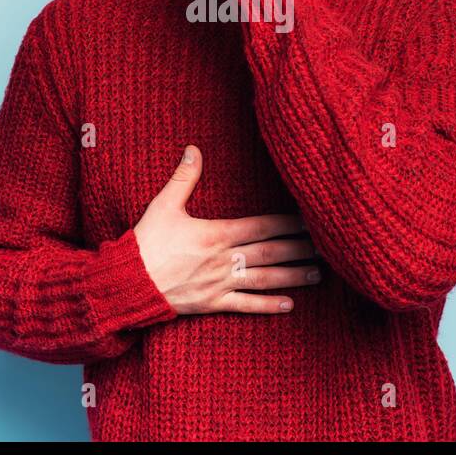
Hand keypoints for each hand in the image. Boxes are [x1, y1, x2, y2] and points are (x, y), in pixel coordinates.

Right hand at [134, 146, 322, 314]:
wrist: (127, 284)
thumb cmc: (145, 243)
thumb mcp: (163, 205)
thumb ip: (184, 177)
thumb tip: (193, 148)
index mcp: (217, 233)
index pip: (262, 226)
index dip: (289, 223)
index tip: (311, 219)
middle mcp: (225, 259)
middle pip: (271, 252)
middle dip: (300, 248)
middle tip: (328, 247)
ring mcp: (220, 284)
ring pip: (265, 279)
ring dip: (293, 276)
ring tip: (317, 273)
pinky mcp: (213, 303)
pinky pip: (246, 305)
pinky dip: (268, 305)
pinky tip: (289, 305)